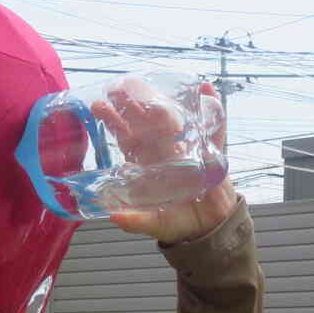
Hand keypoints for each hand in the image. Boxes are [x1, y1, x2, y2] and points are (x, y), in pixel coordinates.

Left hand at [97, 80, 238, 245]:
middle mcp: (164, 151)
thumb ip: (135, 220)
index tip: (99, 105)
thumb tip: (114, 216)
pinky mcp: (212, 152)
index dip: (114, 122)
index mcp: (147, 165)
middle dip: (133, 104)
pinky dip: (213, 108)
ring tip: (157, 83)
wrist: (208, 229)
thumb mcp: (154, 223)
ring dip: (167, 101)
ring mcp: (188, 148)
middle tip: (118, 86)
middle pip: (146, 123)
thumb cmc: (177, 222)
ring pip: (175, 120)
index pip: (127, 138)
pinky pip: (213, 128)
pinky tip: (207, 89)